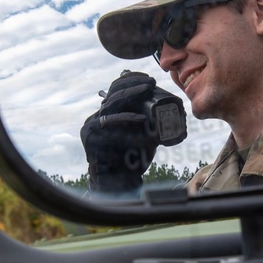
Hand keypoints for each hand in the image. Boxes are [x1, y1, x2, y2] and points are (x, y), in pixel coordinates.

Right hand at [80, 71, 159, 193]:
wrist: (118, 184)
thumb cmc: (132, 159)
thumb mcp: (145, 135)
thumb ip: (151, 122)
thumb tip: (172, 108)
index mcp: (109, 114)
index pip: (117, 90)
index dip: (131, 81)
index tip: (150, 78)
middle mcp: (98, 117)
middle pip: (113, 93)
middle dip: (133, 84)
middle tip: (151, 82)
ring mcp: (92, 127)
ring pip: (111, 105)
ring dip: (131, 96)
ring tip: (149, 91)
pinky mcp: (89, 137)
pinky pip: (107, 124)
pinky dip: (125, 119)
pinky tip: (140, 118)